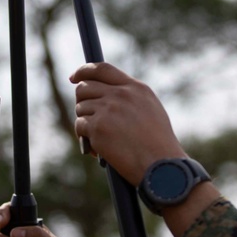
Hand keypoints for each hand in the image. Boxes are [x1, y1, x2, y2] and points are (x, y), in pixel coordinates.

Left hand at [71, 62, 186, 184]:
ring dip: (85, 122)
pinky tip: (98, 149)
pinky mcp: (98, 127)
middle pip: (85, 87)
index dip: (84, 71)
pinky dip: (85, 137)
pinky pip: (80, 125)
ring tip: (100, 138)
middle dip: (82, 101)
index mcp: (135, 88)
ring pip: (81, 108)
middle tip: (88, 116)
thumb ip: (129, 97)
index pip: (102, 69)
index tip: (75, 77)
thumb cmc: (158, 144)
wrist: (162, 167)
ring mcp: (108, 109)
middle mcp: (120, 94)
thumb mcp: (150, 109)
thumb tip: (104, 94)